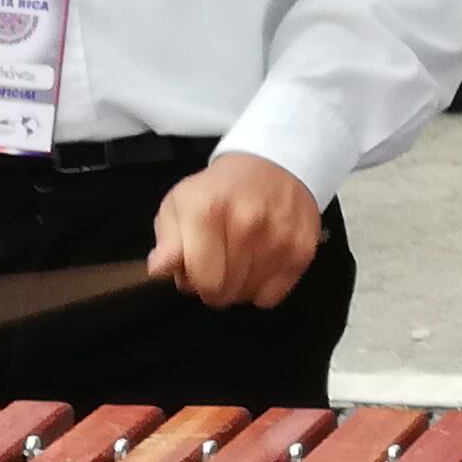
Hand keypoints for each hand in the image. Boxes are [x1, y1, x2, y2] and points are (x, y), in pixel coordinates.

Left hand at [148, 151, 321, 308]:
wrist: (273, 164)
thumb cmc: (219, 189)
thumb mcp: (180, 204)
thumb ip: (167, 240)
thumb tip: (159, 270)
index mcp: (208, 212)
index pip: (202, 280)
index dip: (194, 283)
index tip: (196, 270)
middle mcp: (248, 225)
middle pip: (225, 292)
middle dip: (215, 286)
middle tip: (218, 263)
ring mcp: (279, 239)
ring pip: (247, 296)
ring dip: (239, 286)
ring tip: (239, 259)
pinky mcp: (302, 251)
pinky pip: (272, 297)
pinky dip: (263, 288)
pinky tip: (260, 263)